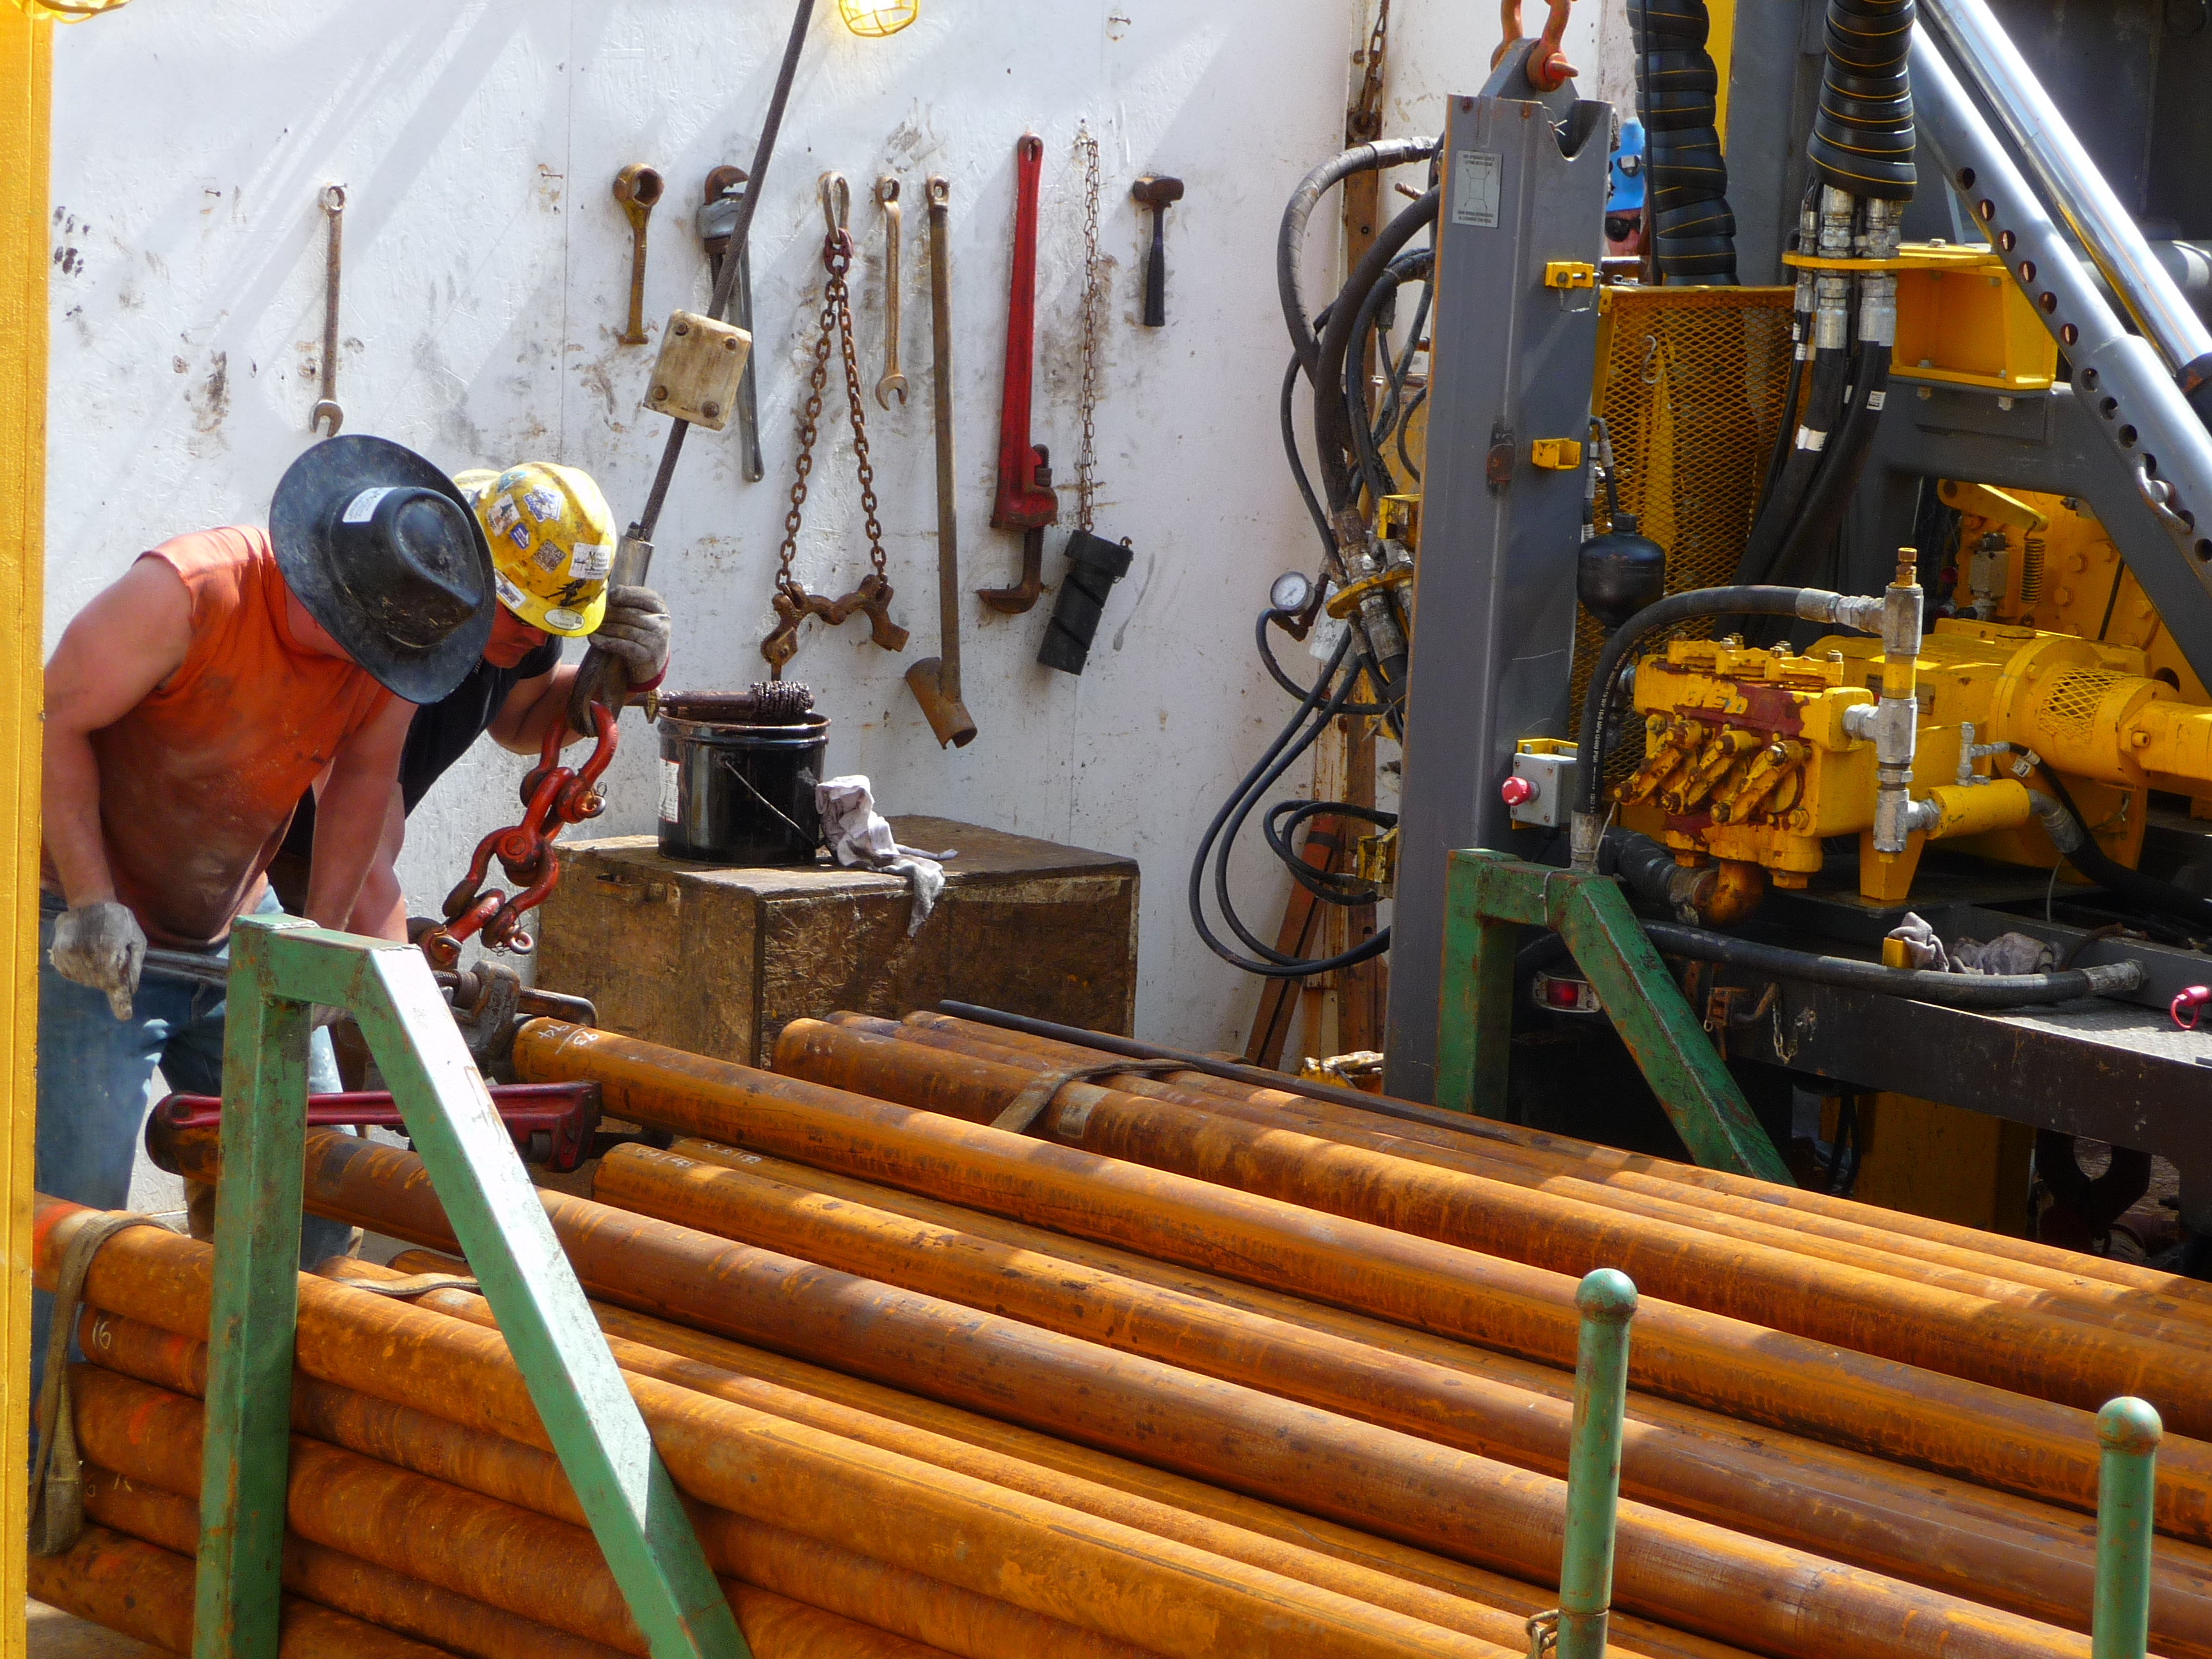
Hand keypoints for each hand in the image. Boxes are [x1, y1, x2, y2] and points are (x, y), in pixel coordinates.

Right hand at [51, 901, 146, 1020]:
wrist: (89, 903)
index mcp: (111, 950)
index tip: (125, 1016)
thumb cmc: (119, 920)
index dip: (120, 1000)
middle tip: (113, 957)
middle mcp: (89, 955)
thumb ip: (135, 965)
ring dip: (95, 975)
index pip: (115, 982)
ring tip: (98, 953)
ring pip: (86, 981)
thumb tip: (132, 990)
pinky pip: (71, 974)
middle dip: (110, 979)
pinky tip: (85, 955)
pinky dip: (80, 970)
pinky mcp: (59, 954)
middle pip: (101, 984)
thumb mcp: (136, 939)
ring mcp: (71, 955)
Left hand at [592, 586, 670, 685]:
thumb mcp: (640, 617)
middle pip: (630, 613)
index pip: (645, 596)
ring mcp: (657, 639)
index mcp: (660, 609)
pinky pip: (622, 645)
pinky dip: (605, 641)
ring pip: (625, 629)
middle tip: (594, 616)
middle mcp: (662, 623)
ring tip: (593, 628)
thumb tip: (607, 593)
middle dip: (609, 614)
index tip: (611, 597)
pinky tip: (594, 639)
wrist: (650, 665)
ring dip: (604, 628)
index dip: (626, 595)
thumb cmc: (640, 636)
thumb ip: (628, 604)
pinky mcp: (647, 655)